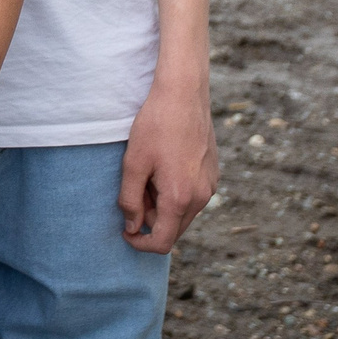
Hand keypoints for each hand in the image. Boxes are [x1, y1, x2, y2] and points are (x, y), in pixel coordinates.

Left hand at [119, 78, 219, 252]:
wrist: (184, 95)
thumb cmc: (155, 126)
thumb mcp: (133, 163)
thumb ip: (130, 200)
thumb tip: (132, 227)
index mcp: (180, 198)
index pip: (163, 242)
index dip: (140, 243)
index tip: (124, 231)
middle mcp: (201, 198)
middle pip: (173, 228)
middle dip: (150, 217)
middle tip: (134, 186)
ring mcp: (210, 186)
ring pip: (182, 212)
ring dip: (162, 203)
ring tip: (148, 172)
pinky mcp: (213, 175)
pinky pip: (192, 196)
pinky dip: (175, 192)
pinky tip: (164, 164)